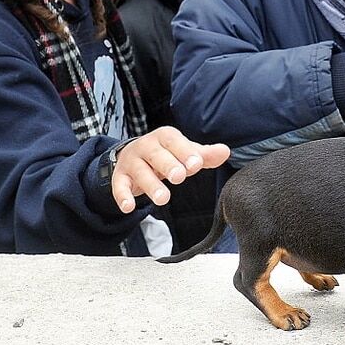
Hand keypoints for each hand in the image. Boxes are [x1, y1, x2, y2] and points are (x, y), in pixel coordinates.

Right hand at [111, 126, 229, 213]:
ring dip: (151, 185)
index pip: (174, 141)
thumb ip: (203, 155)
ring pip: (140, 172)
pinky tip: (129, 207)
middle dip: (168, 165)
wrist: (132, 156)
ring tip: (163, 198)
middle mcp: (146, 146)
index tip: (196, 164)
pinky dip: (123, 196)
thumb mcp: (184, 153)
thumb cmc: (165, 155)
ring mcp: (132, 162)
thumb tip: (225, 151)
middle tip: (180, 177)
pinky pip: (119, 186)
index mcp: (164, 137)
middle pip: (156, 154)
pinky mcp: (120, 177)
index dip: (185, 152)